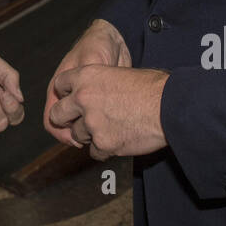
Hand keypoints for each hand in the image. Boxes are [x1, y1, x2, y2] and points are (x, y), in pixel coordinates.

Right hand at [43, 19, 130, 145]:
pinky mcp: (96, 103)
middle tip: (93, 138)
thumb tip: (82, 95)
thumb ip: (85, 76)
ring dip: (88, 134)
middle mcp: (68, 97)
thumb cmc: (98, 44)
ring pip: (79, 127)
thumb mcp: (92, 56)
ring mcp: (82, 101)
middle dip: (75, 136)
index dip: (62, 132)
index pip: (51, 119)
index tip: (79, 137)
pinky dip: (100, 128)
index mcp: (59, 87)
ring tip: (104, 134)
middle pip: (63, 127)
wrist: (114, 40)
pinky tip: (111, 129)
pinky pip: (94, 122)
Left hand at [46, 65, 168, 159]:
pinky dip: (104, 149)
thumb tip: (96, 93)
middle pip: (57, 115)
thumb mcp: (120, 72)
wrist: (169, 107)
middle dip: (65, 120)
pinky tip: (118, 140)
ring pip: (77, 136)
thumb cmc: (152, 88)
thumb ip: (100, 83)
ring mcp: (91, 122)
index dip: (65, 93)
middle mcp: (83, 98)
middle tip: (78, 121)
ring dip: (90, 135)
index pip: (59, 85)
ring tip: (110, 129)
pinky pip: (94, 152)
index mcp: (86, 75)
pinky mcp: (103, 143)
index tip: (70, 100)